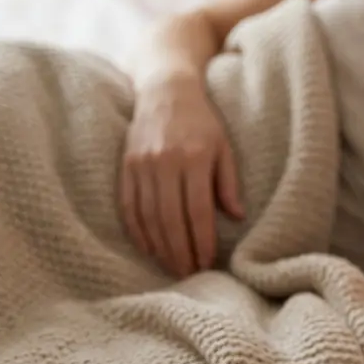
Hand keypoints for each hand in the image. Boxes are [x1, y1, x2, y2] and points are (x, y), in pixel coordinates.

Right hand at [120, 76, 243, 276]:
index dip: (202, 240)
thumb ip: (228, 182)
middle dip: (180, 251)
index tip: (208, 261)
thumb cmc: (202, 121)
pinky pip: (129, 206)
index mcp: (193, 158)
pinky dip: (138, 231)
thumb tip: (238, 217)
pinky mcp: (125, 166)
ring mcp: (141, 165)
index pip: (197, 210)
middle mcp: (164, 162)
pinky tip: (149, 248)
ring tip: (172, 266)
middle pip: (170, 219)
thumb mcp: (224, 147)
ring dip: (160, 247)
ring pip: (148, 217)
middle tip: (189, 273)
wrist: (165, 90)